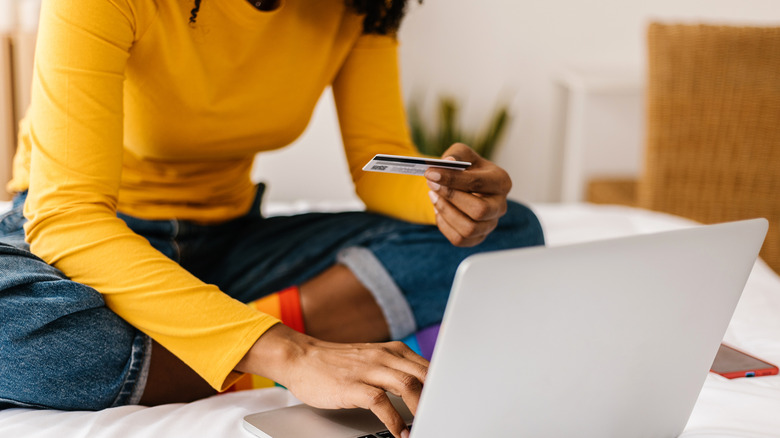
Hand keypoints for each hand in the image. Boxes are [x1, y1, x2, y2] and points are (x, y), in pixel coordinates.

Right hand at [236, 324, 427, 437]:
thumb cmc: (338, 363)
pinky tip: (399, 431)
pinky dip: (394, 419)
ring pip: (408, 386)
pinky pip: (381, 402)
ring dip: (421, 410)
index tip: (452, 406)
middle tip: (444, 417)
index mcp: (394, 350)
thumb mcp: (374, 359)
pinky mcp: (352, 385)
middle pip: (425, 376)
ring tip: (427, 426)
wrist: (302, 357)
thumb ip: (398, 369)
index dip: (444, 388)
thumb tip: (426, 389)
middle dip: (439, 399)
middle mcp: (385, 357)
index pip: (430, 368)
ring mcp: (368, 369)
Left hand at [425, 143, 510, 246]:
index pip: (477, 183)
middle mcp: (500, 205)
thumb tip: (448, 163)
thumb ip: (456, 155)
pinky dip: (444, 225)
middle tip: (431, 185)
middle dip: (451, 198)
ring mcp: (491, 224)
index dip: (451, 179)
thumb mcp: (462, 154)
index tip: (430, 173)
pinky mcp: (478, 237)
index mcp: (501, 182)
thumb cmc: (466, 168)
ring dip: (445, 212)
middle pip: (479, 211)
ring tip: (433, 196)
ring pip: (469, 228)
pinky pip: (459, 239)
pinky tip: (439, 210)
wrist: (465, 186)